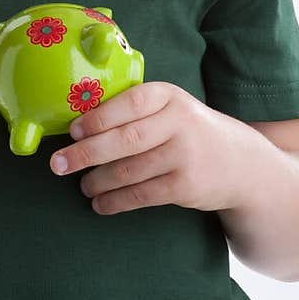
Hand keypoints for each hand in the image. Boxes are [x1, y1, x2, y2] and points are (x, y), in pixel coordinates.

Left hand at [50, 81, 256, 214]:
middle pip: (125, 139)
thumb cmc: (189, 130)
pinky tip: (101, 203)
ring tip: (82, 185)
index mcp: (169, 96)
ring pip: (129, 170)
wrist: (241, 163)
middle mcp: (180, 123)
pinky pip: (142, 195)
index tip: (72, 131)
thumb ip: (135, 110)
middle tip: (58, 164)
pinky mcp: (186, 186)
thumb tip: (78, 124)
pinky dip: (115, 201)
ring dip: (97, 181)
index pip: (130, 102)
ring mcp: (185, 156)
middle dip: (86, 153)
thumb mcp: (171, 108)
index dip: (98, 117)